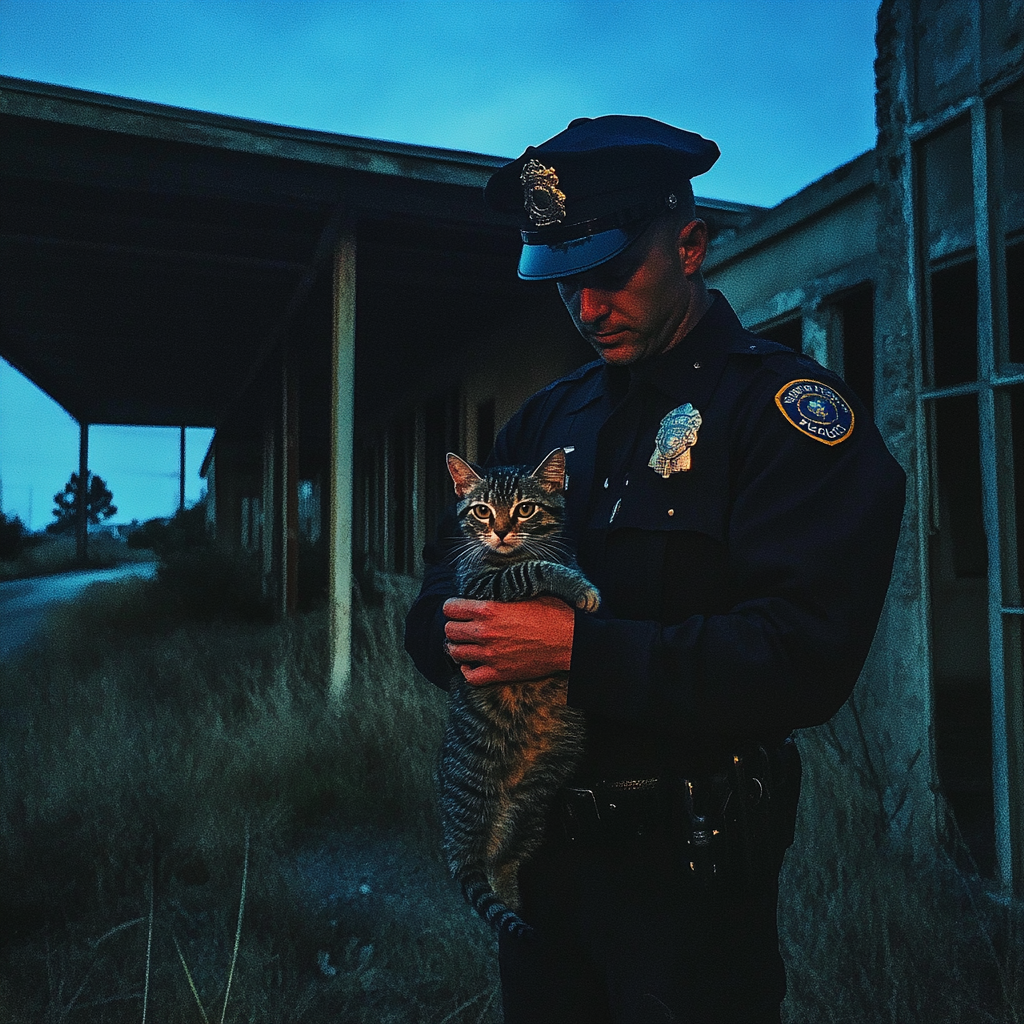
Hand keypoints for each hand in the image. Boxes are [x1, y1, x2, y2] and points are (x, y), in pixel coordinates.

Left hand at [443, 595, 574, 686]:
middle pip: (450, 631)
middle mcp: (485, 632)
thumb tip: (492, 588)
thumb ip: (503, 593)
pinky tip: (472, 664)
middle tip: (463, 627)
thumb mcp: (527, 593)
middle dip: (454, 627)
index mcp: (489, 609)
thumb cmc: (553, 614)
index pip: (451, 608)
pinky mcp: (499, 673)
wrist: (570, 641)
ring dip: (458, 647)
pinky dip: (467, 671)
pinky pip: (470, 677)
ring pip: (455, 653)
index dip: (453, 607)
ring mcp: (490, 655)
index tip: (458, 609)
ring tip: (466, 644)